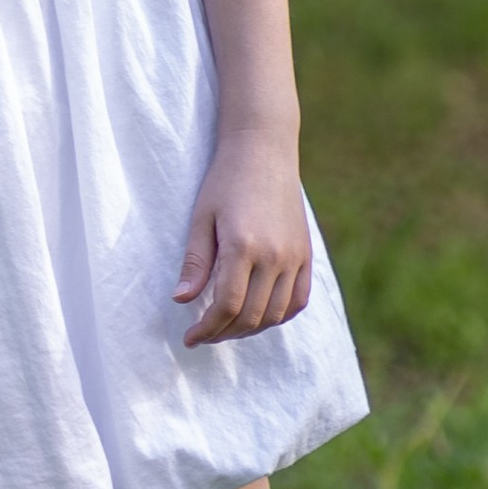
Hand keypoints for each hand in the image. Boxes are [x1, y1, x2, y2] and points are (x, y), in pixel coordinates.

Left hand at [175, 126, 313, 344]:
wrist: (264, 150)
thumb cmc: (225, 180)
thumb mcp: (201, 218)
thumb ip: (195, 262)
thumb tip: (181, 301)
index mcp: (243, 246)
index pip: (227, 306)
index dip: (206, 329)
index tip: (190, 338)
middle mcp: (274, 255)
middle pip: (251, 316)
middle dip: (224, 333)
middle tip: (204, 335)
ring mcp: (294, 256)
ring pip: (275, 314)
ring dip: (250, 329)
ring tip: (227, 327)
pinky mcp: (306, 254)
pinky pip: (298, 300)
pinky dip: (279, 316)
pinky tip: (259, 316)